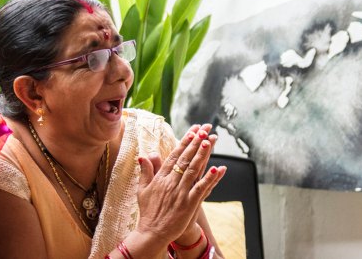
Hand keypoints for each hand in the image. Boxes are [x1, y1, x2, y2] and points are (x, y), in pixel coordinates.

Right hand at [132, 124, 226, 244]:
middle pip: (186, 159)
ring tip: (209, 140)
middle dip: (196, 142)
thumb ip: (146, 172)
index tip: (193, 131)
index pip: (175, 156)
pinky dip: (210, 179)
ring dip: (202, 155)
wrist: (152, 233)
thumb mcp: (143, 190)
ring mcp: (181, 193)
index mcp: (161, 178)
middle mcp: (171, 183)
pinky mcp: (189, 204)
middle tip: (205, 129)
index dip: (185, 142)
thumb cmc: (149, 212)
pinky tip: (218, 168)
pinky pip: (201, 189)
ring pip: (194, 170)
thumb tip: (144, 155)